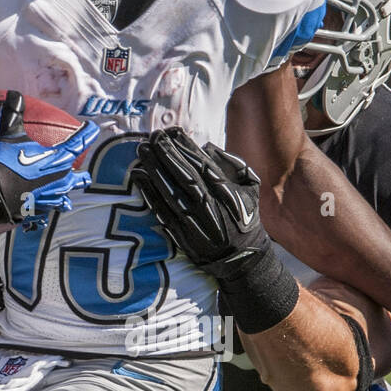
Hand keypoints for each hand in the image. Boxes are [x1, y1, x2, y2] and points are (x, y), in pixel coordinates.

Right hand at [0, 90, 96, 225]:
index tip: (92, 127)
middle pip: (80, 178)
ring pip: (66, 200)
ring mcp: (50, 198)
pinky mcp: (38, 211)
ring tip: (65, 196)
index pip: (80, 142)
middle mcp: (60, 180)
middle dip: (82, 175)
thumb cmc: (3, 161)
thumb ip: (13, 113)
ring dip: (66, 196)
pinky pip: (47, 213)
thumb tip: (13, 94)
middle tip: (82, 173)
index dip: (88, 132)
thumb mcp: (8, 134)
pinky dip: (45, 210)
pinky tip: (43, 213)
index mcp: (59, 160)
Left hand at [131, 128, 272, 279]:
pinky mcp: (183, 236)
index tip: (171, 131)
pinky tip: (139, 177)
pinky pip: (163, 212)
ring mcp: (195, 223)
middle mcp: (211, 206)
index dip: (185, 147)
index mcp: (228, 193)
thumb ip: (234, 164)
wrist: (242, 259)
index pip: (203, 164)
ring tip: (142, 150)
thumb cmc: (244, 216)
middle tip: (152, 136)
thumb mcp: (251, 188)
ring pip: (172, 192)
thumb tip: (207, 147)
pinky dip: (150, 194)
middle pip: (185, 175)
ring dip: (155, 170)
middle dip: (167, 154)